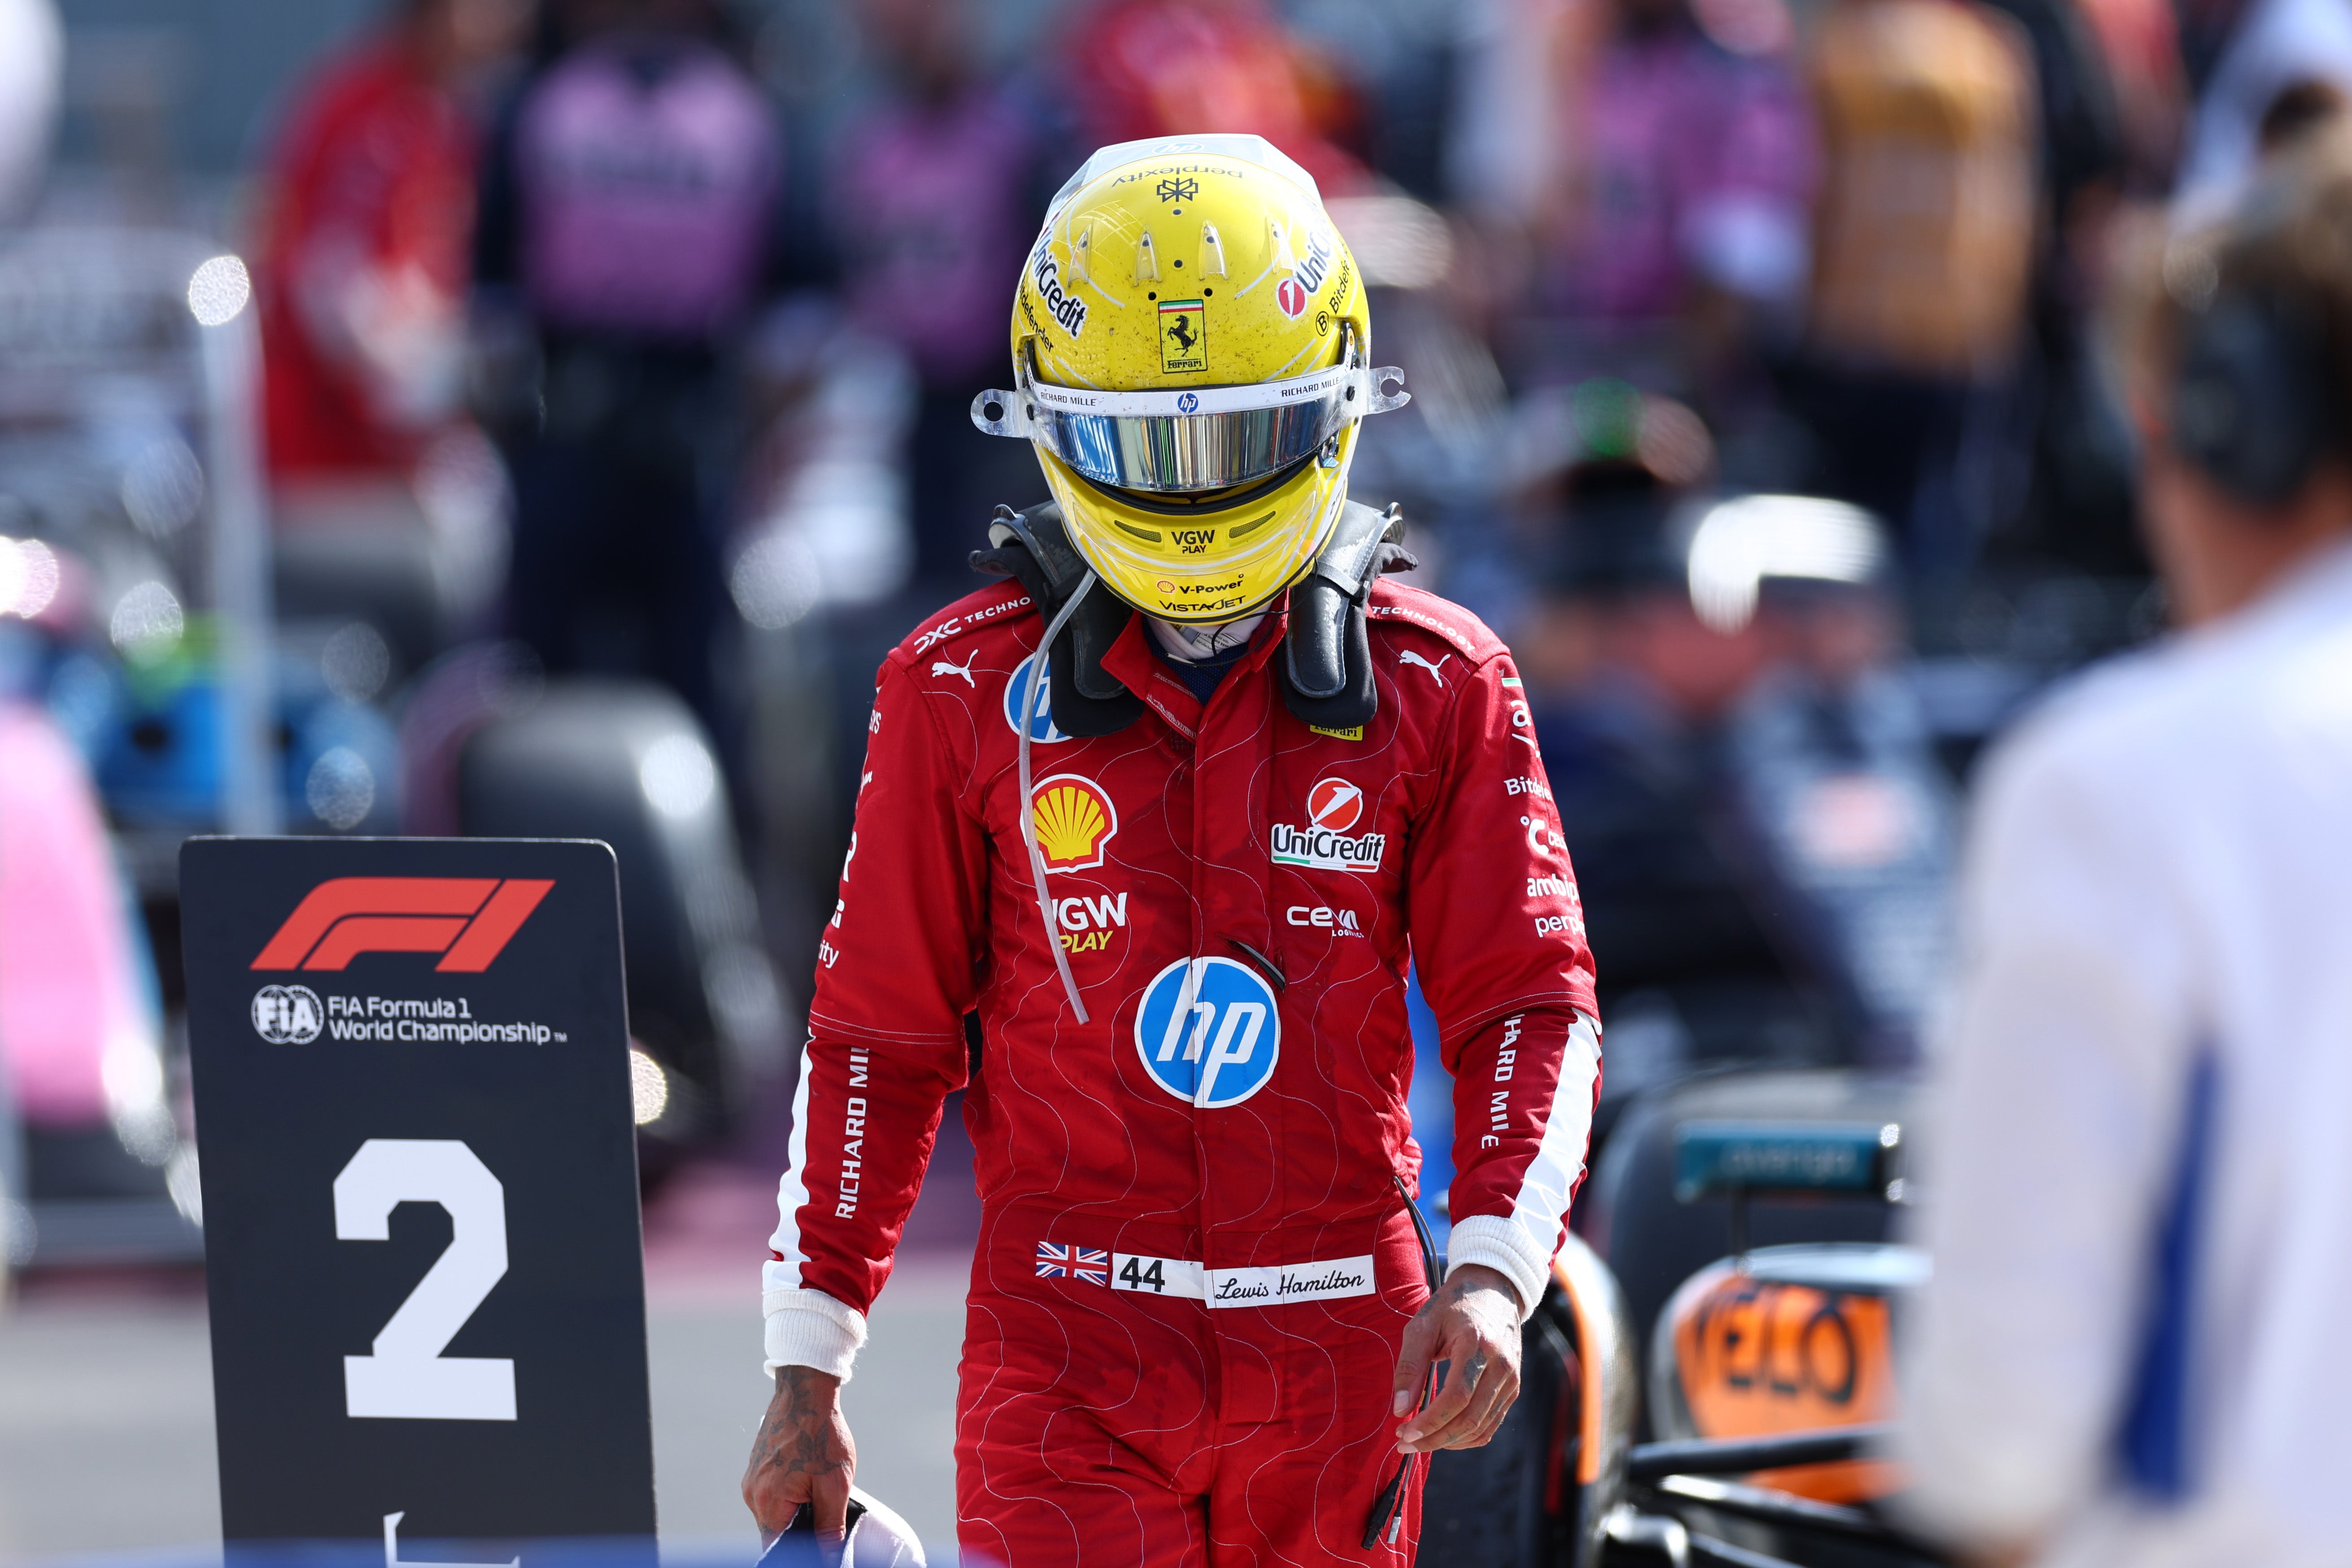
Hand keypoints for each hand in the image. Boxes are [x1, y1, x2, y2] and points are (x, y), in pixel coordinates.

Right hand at [742, 1365, 856, 1545]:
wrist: (806, 1390)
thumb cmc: (821, 1433)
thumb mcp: (834, 1485)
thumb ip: (829, 1527)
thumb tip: (829, 1557)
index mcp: (768, 1503)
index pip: (777, 1548)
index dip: (800, 1551)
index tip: (818, 1545)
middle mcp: (752, 1494)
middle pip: (775, 1531)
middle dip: (800, 1528)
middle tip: (825, 1512)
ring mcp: (752, 1479)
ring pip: (774, 1511)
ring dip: (796, 1508)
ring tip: (819, 1488)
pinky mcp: (757, 1467)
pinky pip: (772, 1492)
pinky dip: (790, 1493)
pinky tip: (808, 1476)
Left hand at [1390, 1264, 1522, 1452]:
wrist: (1493, 1291)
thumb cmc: (1453, 1306)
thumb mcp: (1423, 1325)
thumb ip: (1410, 1364)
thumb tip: (1400, 1408)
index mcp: (1477, 1344)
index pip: (1457, 1397)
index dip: (1430, 1421)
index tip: (1404, 1431)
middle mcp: (1500, 1365)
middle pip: (1470, 1419)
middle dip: (1434, 1438)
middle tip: (1404, 1442)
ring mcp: (1511, 1380)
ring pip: (1481, 1428)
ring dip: (1447, 1442)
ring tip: (1418, 1440)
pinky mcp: (1512, 1389)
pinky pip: (1490, 1425)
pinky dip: (1466, 1438)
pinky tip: (1443, 1436)